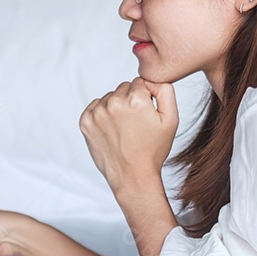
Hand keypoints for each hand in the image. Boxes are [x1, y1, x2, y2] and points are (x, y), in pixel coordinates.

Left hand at [79, 77, 178, 195]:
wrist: (132, 176)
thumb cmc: (153, 150)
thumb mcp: (171, 120)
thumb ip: (166, 91)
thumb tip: (153, 79)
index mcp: (136, 99)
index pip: (140, 82)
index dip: (146, 97)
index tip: (146, 114)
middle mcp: (114, 102)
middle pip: (124, 88)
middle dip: (130, 100)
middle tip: (136, 123)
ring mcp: (97, 112)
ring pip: (109, 97)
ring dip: (116, 107)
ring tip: (124, 129)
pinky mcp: (85, 121)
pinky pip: (95, 106)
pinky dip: (102, 114)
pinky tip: (112, 130)